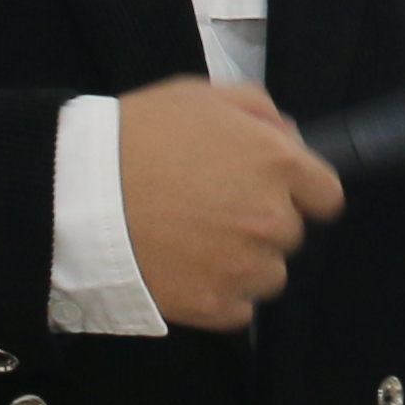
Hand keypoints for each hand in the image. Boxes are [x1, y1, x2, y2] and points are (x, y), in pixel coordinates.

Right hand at [118, 78, 345, 332]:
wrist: (77, 192)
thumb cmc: (139, 134)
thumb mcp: (202, 95)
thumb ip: (259, 112)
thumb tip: (291, 139)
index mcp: (277, 163)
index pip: (326, 195)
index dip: (301, 191)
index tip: (273, 191)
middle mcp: (272, 219)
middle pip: (291, 235)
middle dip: (262, 223)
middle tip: (214, 209)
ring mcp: (244, 267)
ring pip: (268, 275)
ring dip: (244, 262)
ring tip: (195, 242)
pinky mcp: (214, 305)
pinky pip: (238, 309)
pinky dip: (219, 294)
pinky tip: (186, 270)